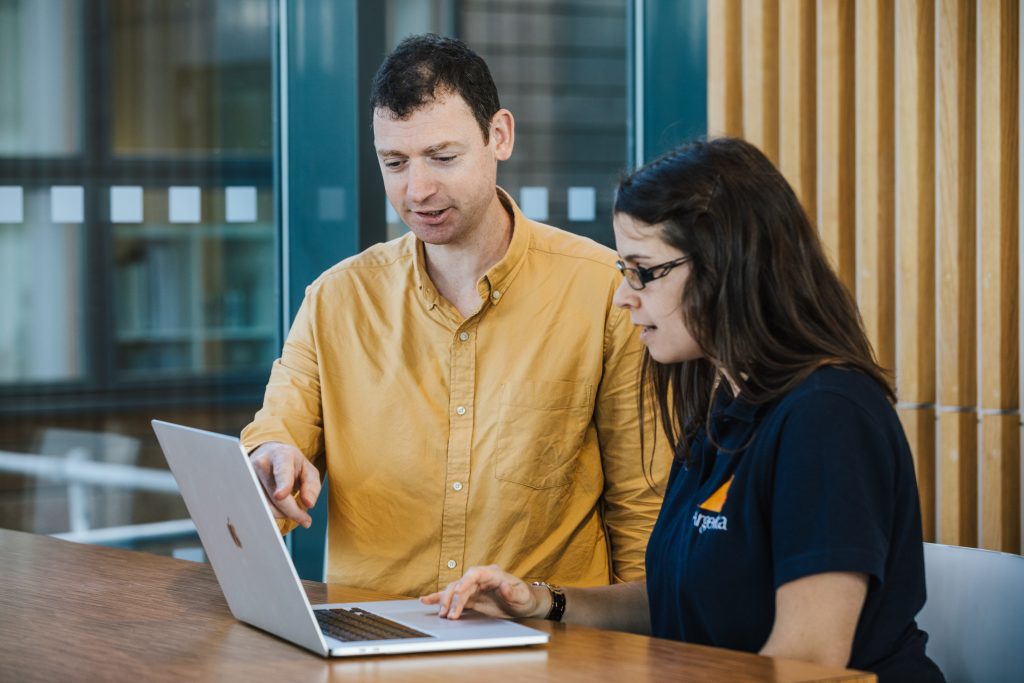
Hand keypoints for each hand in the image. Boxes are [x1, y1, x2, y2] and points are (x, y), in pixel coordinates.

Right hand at [249, 441, 320, 527]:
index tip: (280, 495)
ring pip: (265, 506)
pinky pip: (257, 508)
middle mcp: (261, 464)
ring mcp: (248, 476)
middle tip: (305, 519)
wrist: (268, 455)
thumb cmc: (290, 464)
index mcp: (281, 456)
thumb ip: (312, 486)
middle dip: (291, 511)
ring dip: (282, 513)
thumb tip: (308, 504)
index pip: (281, 472)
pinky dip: (271, 513)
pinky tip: (279, 507)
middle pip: (274, 496)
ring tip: (291, 507)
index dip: (282, 484)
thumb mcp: (307, 469)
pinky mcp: (242, 488)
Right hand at [420, 565, 548, 619]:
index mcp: (491, 573)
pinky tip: (426, 600)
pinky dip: (439, 598)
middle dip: (453, 599)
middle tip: (449, 614)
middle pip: (461, 584)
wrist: (523, 604)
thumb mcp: (522, 595)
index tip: (458, 592)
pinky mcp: (469, 597)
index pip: (474, 574)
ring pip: (454, 590)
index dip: (464, 582)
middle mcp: (479, 578)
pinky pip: (453, 596)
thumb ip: (512, 591)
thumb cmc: (523, 597)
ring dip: (446, 602)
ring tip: (442, 614)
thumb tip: (504, 585)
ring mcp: (473, 588)